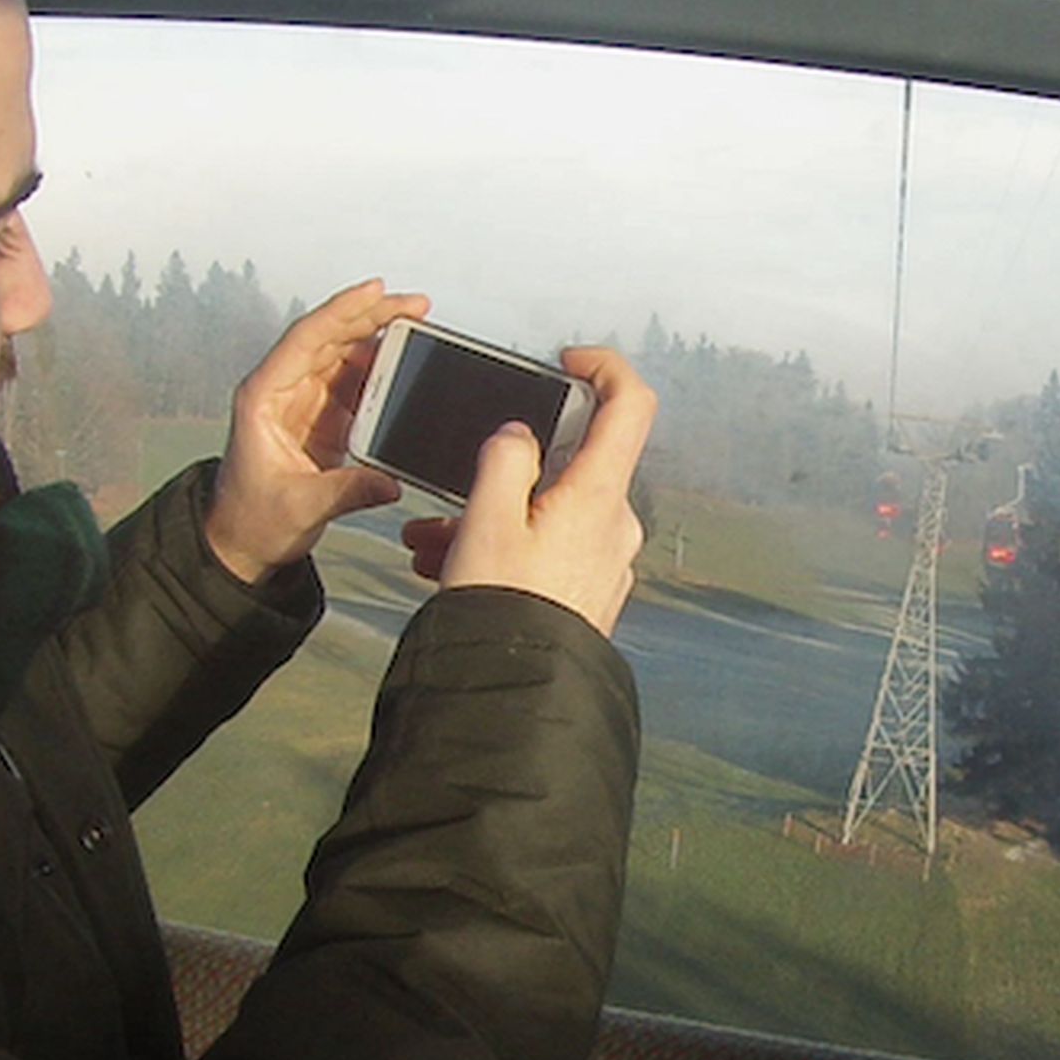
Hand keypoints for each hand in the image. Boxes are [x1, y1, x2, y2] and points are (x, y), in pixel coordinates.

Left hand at [203, 280, 423, 584]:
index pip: (305, 339)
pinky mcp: (319, 415)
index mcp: (263, 397)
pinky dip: (378, 368)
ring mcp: (301, 398)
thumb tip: (390, 482)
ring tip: (416, 324)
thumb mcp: (301, 508)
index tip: (377, 291)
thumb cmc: (254, 520)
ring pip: (342, 353)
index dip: (342, 311)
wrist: (242, 541)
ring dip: (377, 336)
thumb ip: (347, 491)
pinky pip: (351, 380)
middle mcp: (281, 388)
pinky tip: (404, 362)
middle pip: (329, 337)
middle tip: (414, 305)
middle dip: (371, 315)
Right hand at [413, 346, 652, 634]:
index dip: (604, 368)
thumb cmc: (503, 608)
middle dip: (505, 467)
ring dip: (487, 514)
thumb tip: (520, 435)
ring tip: (429, 538)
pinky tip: (445, 565)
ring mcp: (604, 562)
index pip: (631, 406)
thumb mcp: (488, 516)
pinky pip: (544, 551)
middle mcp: (614, 526)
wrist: (514, 697)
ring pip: (546, 513)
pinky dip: (500, 547)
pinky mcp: (586, 594)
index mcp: (598, 495)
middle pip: (570, 465)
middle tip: (455, 481)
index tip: (567, 362)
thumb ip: (505, 457)